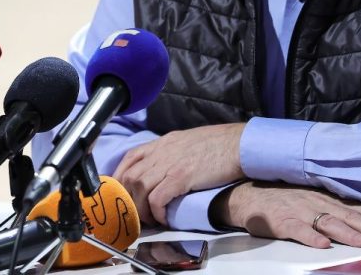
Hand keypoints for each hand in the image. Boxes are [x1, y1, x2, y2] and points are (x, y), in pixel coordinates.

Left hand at [115, 123, 245, 224]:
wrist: (240, 144)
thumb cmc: (220, 144)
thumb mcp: (188, 141)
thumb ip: (172, 152)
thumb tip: (163, 168)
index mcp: (164, 142)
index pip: (130, 157)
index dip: (120, 177)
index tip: (121, 192)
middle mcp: (163, 151)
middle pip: (130, 176)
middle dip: (128, 198)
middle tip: (135, 212)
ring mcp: (171, 163)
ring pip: (139, 188)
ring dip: (140, 208)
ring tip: (150, 219)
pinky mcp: (182, 176)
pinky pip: (157, 198)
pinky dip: (156, 212)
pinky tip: (163, 218)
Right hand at [212, 182, 360, 248]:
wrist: (249, 194)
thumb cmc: (286, 199)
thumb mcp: (316, 200)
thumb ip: (340, 210)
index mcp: (331, 199)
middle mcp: (320, 202)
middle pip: (352, 216)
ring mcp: (301, 210)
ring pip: (329, 222)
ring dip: (348, 233)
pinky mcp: (281, 220)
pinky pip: (298, 229)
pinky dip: (311, 236)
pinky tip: (322, 245)